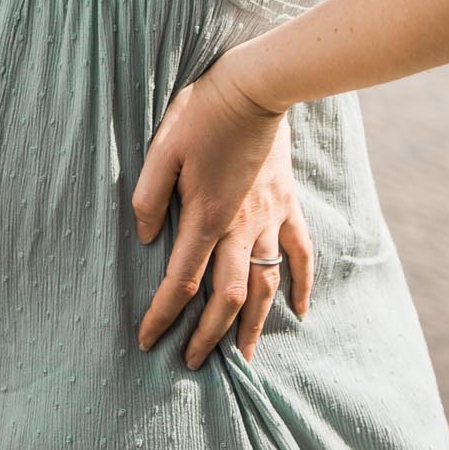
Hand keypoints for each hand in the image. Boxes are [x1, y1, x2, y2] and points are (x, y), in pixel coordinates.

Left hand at [131, 62, 312, 368]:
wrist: (255, 85)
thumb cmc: (202, 114)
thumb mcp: (161, 148)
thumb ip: (149, 198)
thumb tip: (144, 239)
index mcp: (206, 216)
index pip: (182, 280)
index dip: (163, 314)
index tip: (147, 340)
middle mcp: (240, 227)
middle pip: (228, 296)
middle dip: (209, 335)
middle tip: (193, 363)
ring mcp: (269, 218)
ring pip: (266, 285)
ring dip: (254, 325)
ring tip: (244, 357)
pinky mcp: (287, 204)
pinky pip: (301, 253)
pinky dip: (303, 285)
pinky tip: (301, 311)